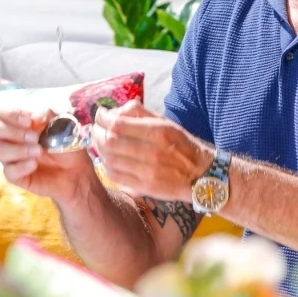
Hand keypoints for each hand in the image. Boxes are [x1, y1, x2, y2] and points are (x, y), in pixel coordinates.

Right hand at [0, 106, 97, 205]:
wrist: (77, 170)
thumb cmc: (66, 144)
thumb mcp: (62, 125)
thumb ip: (48, 115)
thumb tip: (34, 116)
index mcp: (18, 123)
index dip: (8, 113)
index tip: (29, 121)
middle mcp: (9, 139)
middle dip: (11, 131)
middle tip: (35, 137)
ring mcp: (10, 157)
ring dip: (18, 149)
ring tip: (39, 151)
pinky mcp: (15, 175)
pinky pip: (8, 171)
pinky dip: (21, 166)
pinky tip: (34, 164)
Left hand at [90, 100, 212, 202]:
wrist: (202, 174)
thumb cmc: (182, 146)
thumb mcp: (167, 123)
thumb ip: (141, 114)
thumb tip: (114, 110)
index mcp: (158, 131)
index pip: (118, 124)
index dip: (102, 119)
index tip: (100, 116)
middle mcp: (152, 151)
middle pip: (110, 141)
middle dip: (96, 133)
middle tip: (95, 130)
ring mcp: (148, 170)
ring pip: (109, 158)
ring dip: (100, 150)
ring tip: (101, 145)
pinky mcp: (145, 186)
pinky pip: (115, 175)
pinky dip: (106, 167)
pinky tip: (109, 161)